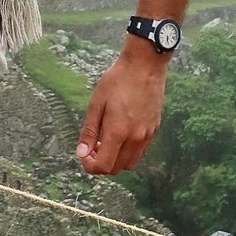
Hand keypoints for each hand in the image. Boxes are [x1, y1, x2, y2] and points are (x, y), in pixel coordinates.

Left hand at [74, 45, 168, 175]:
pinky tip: (120, 134)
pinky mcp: (154, 129)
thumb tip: (82, 153)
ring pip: (130, 163)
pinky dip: (128, 152)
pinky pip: (140, 152)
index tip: (83, 155)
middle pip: (116, 168)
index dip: (90, 166)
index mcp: (118, 132)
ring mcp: (147, 135)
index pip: (104, 166)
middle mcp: (135, 138)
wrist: (144, 66)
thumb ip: (89, 132)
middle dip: (101, 163)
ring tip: (106, 141)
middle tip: (93, 147)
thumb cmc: (118, 81)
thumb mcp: (96, 104)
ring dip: (115, 159)